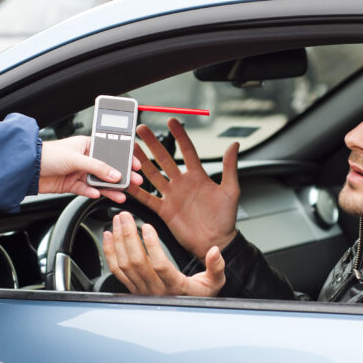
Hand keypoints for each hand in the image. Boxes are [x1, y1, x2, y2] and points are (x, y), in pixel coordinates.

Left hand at [39, 136, 142, 202]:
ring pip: (98, 182)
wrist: (27, 169)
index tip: (136, 165)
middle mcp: (84, 158)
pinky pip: (86, 190)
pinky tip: (98, 195)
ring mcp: (78, 172)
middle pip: (107, 168)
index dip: (124, 158)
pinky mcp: (71, 184)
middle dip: (121, 176)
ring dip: (109, 188)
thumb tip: (114, 174)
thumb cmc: (47, 154)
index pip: (111, 151)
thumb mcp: (76, 158)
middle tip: (134, 182)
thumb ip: (97, 167)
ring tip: (121, 195)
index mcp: (87, 145)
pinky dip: (93, 193)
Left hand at [103, 212, 224, 295]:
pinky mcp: (133, 288)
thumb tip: (215, 251)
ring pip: (124, 265)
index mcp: (176, 287)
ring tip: (118, 221)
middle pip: (136, 262)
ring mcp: (141, 290)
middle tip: (125, 216)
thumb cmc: (200, 295)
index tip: (147, 227)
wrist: (186, 313)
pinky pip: (117, 270)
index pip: (160, 266)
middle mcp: (155, 290)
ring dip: (118, 241)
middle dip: (128, 236)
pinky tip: (108, 236)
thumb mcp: (215, 282)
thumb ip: (216, 266)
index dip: (151, 246)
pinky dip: (110, 252)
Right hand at [129, 118, 239, 260]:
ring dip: (141, 161)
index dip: (179, 136)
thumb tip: (234, 145)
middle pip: (164, 159)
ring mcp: (172, 196)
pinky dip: (137, 190)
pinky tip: (128, 180)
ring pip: (153, 174)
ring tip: (131, 148)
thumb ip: (229, 167)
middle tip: (142, 130)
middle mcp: (182, 183)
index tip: (172, 121)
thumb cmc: (225, 219)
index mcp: (198, 176)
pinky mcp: (164, 210)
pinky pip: (147, 198)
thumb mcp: (230, 191)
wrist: (216, 242)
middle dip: (153, 143)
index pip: (187, 150)